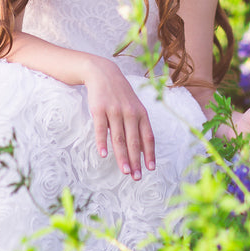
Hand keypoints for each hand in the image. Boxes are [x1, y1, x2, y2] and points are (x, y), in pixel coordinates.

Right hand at [82, 56, 155, 180]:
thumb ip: (139, 127)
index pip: (147, 137)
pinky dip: (102, 142)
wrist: (103, 73)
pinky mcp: (99, 109)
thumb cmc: (120, 94)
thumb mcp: (134, 107)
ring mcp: (114, 110)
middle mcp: (130, 112)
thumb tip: (143, 151)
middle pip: (134, 141)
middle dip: (136, 161)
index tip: (150, 169)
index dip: (149, 153)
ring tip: (125, 171)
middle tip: (137, 177)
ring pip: (119, 138)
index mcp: (141, 113)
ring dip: (122, 156)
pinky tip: (103, 154)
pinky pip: (101, 129)